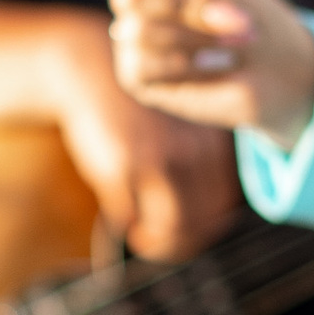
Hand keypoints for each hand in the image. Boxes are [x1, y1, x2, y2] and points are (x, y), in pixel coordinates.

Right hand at [43, 10, 242, 259]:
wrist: (92, 71)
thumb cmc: (136, 105)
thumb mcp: (179, 123)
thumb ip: (199, 157)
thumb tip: (209, 212)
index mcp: (208, 142)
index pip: (221, 202)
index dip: (207, 226)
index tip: (190, 231)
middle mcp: (189, 152)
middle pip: (200, 220)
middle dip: (182, 241)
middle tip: (163, 243)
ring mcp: (155, 160)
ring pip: (171, 226)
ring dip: (158, 243)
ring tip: (143, 238)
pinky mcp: (120, 166)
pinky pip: (130, 215)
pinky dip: (129, 225)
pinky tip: (125, 221)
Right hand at [96, 0, 313, 147]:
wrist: (283, 71)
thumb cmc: (250, 12)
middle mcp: (135, 1)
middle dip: (187, 7)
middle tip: (239, 18)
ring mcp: (132, 38)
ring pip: (137, 30)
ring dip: (198, 37)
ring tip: (238, 44)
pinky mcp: (137, 74)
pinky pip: (144, 62)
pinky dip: (189, 63)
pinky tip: (218, 65)